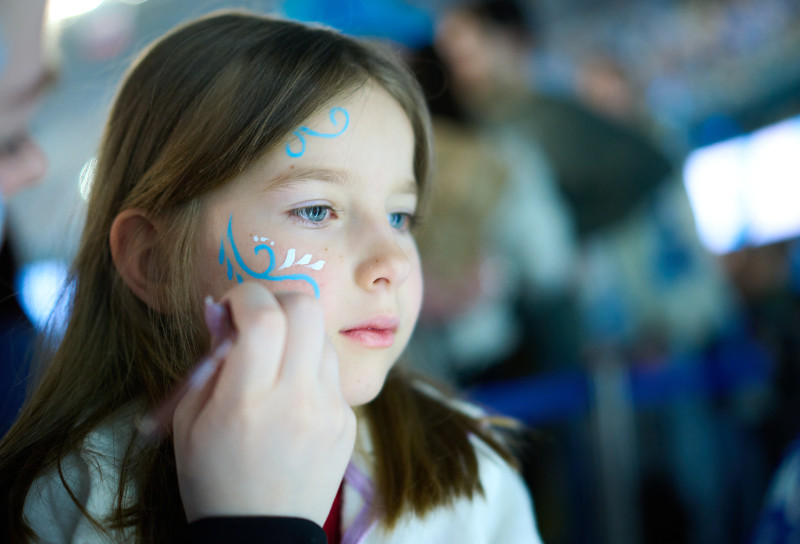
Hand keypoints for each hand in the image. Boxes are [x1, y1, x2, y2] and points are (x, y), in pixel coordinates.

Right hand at [172, 282, 355, 525]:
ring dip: (297, 333)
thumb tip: (220, 308)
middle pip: (306, 309)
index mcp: (247, 400)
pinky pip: (333, 372)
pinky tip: (293, 394)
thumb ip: (209, 359)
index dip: (245, 294)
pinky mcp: (347, 421)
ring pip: (323, 336)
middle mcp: (296, 399)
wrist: (261, 535)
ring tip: (275, 361)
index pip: (263, 315)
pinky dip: (311, 367)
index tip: (232, 306)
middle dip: (277, 300)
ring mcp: (329, 410)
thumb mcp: (190, 420)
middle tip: (258, 320)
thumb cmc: (212, 478)